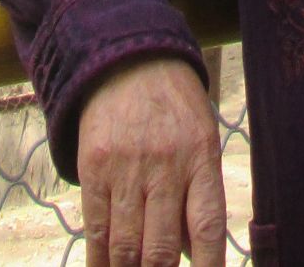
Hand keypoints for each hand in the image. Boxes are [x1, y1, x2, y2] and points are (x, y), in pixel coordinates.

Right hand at [75, 55, 226, 266]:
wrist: (128, 57)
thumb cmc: (175, 106)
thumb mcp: (201, 138)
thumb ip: (198, 194)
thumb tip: (192, 254)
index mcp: (201, 157)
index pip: (208, 228)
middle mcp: (165, 166)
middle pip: (161, 249)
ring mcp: (127, 169)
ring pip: (126, 248)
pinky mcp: (94, 169)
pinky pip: (96, 230)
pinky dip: (99, 261)